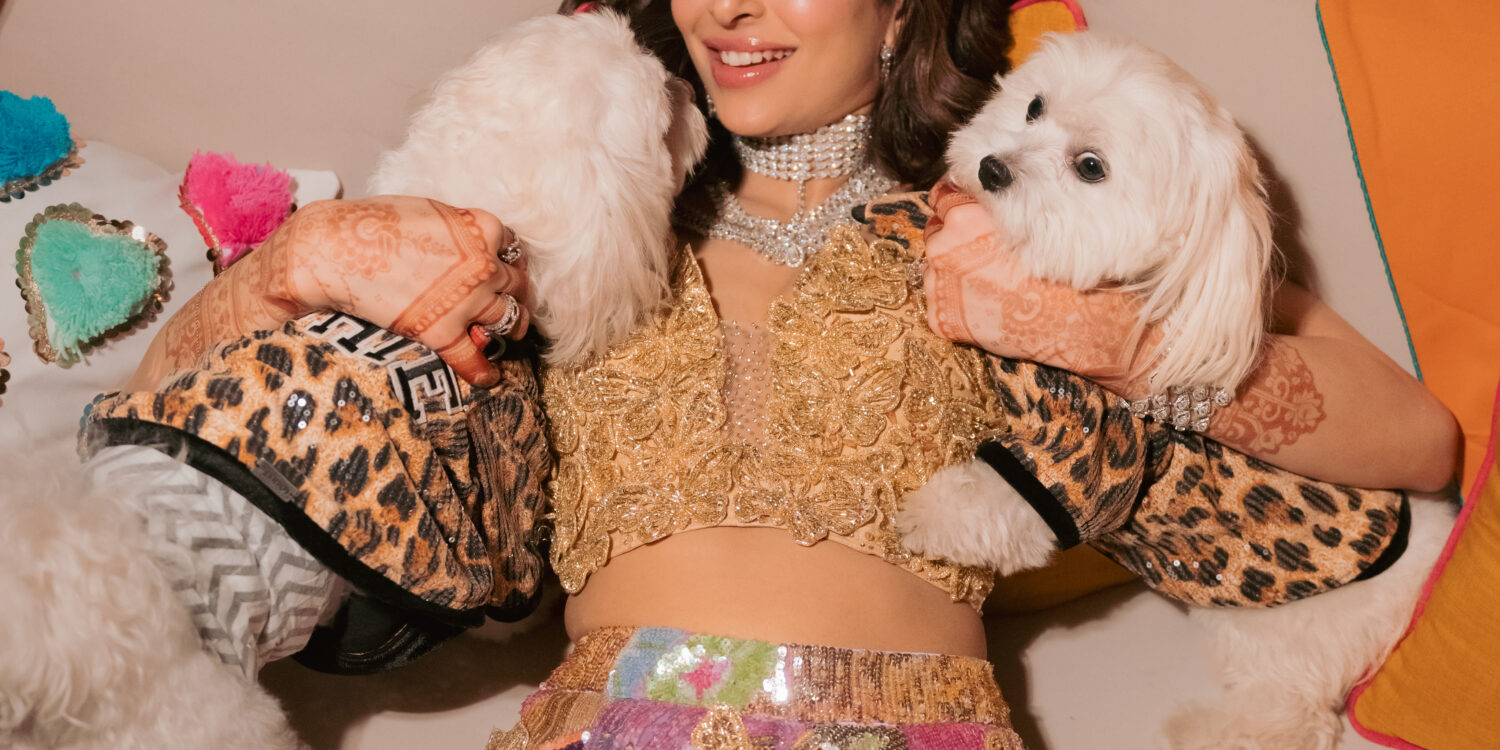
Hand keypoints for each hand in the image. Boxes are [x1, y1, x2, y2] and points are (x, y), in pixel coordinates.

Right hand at [270, 196, 531, 386]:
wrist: (334, 251)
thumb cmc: (371, 224)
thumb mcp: (428, 211)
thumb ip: (457, 226)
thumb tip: (464, 239)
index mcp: (481, 229)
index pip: (512, 247)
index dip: (509, 260)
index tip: (505, 268)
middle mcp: (483, 266)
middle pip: (517, 284)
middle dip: (516, 293)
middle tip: (513, 302)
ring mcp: (467, 301)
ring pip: (509, 319)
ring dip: (512, 327)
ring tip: (509, 333)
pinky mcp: (443, 332)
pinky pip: (474, 358)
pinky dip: (484, 370)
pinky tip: (488, 377)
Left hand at [922, 181, 1157, 394]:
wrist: (1068, 318)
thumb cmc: (1056, 266)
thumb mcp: (1027, 220)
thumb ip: (994, 207)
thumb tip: (980, 197)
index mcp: (961, 217)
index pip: (941, 197)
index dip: (954, 203)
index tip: (962, 210)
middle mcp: (941, 248)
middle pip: (935, 233)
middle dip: (951, 239)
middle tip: (981, 253)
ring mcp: (937, 285)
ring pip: (935, 269)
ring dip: (952, 273)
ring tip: (988, 283)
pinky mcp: (939, 317)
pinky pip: (940, 305)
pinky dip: (956, 305)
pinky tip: (985, 306)